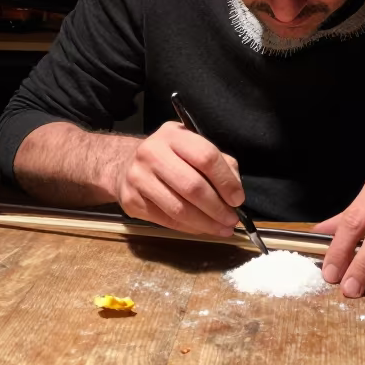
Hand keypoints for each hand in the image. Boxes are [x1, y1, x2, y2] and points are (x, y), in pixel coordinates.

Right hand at [115, 121, 244, 236]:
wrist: (126, 164)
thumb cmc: (169, 156)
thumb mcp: (192, 147)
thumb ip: (219, 163)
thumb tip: (234, 192)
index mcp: (173, 135)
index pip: (206, 157)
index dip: (226, 181)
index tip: (238, 199)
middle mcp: (152, 153)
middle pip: (192, 186)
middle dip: (217, 208)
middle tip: (232, 220)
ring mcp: (138, 178)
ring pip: (179, 208)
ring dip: (205, 223)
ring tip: (222, 229)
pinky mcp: (131, 201)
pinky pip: (166, 220)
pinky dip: (188, 228)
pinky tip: (201, 228)